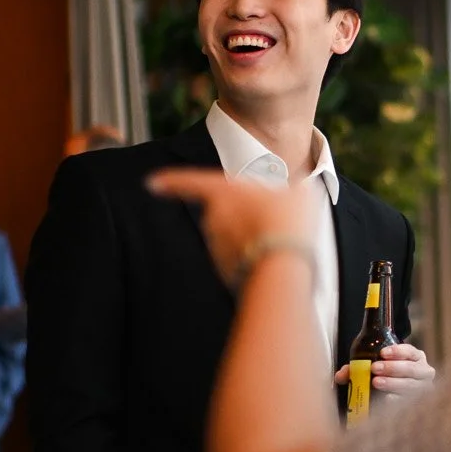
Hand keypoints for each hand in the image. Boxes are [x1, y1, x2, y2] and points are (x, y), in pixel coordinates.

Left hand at [145, 168, 321, 284]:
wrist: (284, 263)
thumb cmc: (289, 221)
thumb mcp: (298, 193)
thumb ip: (287, 193)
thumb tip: (291, 198)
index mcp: (224, 191)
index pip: (190, 182)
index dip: (171, 181)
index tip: (152, 183)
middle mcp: (214, 218)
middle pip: (223, 214)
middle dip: (242, 218)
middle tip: (274, 219)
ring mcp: (218, 246)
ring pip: (232, 238)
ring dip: (250, 239)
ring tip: (280, 240)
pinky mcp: (225, 270)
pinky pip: (238, 259)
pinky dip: (252, 259)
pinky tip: (275, 258)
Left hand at [333, 342, 434, 399]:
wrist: (401, 391)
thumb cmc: (388, 375)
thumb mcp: (376, 366)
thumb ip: (357, 368)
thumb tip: (340, 376)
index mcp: (415, 357)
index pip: (410, 351)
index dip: (397, 352)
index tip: (382, 353)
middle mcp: (423, 371)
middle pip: (412, 369)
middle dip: (393, 368)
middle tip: (375, 369)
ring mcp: (423, 388)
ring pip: (411, 386)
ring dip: (393, 383)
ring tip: (377, 382)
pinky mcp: (420, 403)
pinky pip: (410, 402)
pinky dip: (396, 400)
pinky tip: (385, 399)